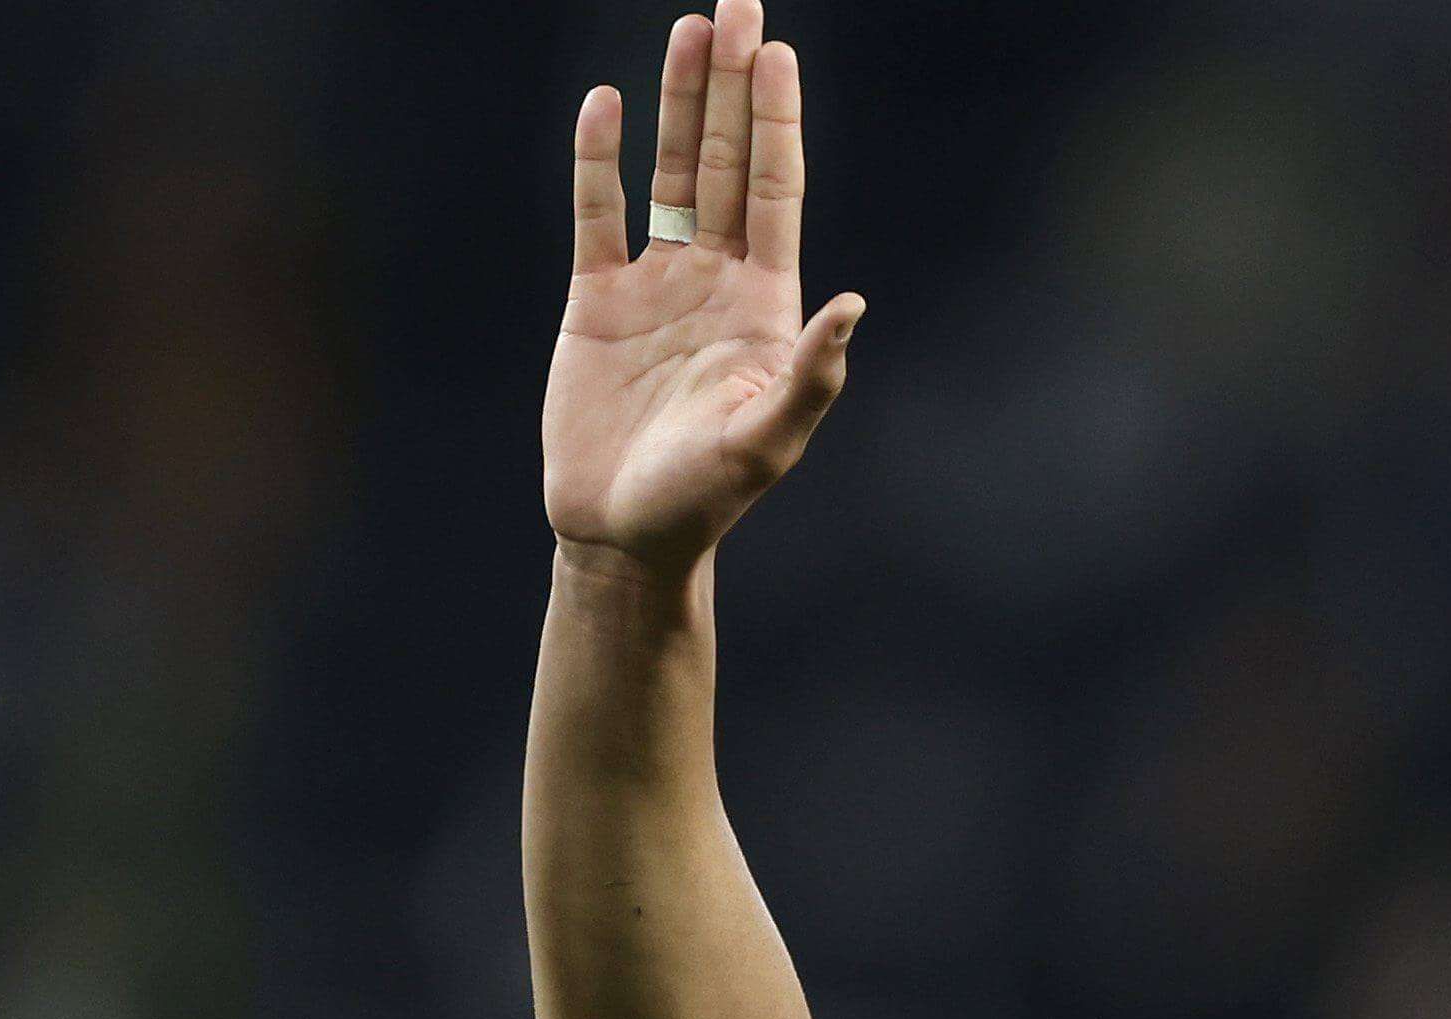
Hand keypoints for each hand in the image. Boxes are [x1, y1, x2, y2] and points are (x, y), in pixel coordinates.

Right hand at [546, 9, 867, 567]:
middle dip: (732, 85)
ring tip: (689, 28)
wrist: (624, 535)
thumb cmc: (705, 499)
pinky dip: (599, 158)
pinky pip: (598, 211)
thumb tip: (854, 305)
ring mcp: (655, 282)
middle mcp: (715, 279)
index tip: (777, 53)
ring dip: (678, 101)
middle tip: (736, 4)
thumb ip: (813, 376)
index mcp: (765, 304)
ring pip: (668, 171)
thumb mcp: (768, 442)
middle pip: (724, 160)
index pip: (774, 190)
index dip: (776, 122)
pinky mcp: (596, 298)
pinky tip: (606, 103)